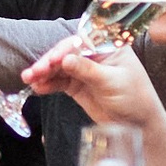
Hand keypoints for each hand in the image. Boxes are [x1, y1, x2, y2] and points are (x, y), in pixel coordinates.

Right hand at [23, 32, 165, 131]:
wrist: (137, 124)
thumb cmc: (134, 98)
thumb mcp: (112, 83)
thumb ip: (88, 71)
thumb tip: (65, 60)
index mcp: (109, 46)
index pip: (81, 42)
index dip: (64, 50)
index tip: (52, 61)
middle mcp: (95, 54)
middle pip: (66, 53)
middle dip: (49, 62)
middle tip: (34, 72)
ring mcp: (84, 69)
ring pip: (59, 67)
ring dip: (44, 73)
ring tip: (28, 80)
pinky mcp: (77, 84)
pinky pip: (59, 81)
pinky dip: (48, 84)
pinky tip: (38, 87)